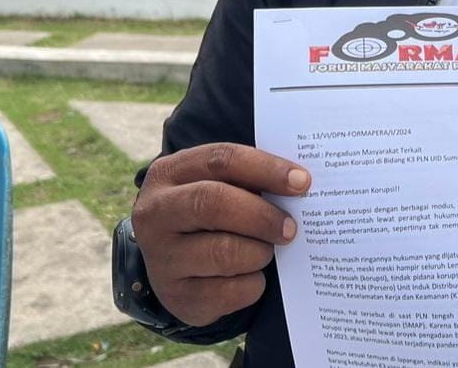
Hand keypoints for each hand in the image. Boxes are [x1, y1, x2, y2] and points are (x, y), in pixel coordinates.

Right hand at [133, 142, 310, 326]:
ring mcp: (161, 258)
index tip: (302, 182)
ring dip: (259, 252)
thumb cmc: (207, 214)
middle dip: (262, 216)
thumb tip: (298, 184)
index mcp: (168, 173)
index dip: (266, 168)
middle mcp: (155, 214)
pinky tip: (252, 276)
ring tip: (268, 251)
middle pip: (215, 203)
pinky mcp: (176, 297)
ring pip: (223, 252)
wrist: (171, 263)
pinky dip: (252, 284)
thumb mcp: (215, 185)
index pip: (221, 160)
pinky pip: (228, 292)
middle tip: (291, 227)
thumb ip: (247, 179)